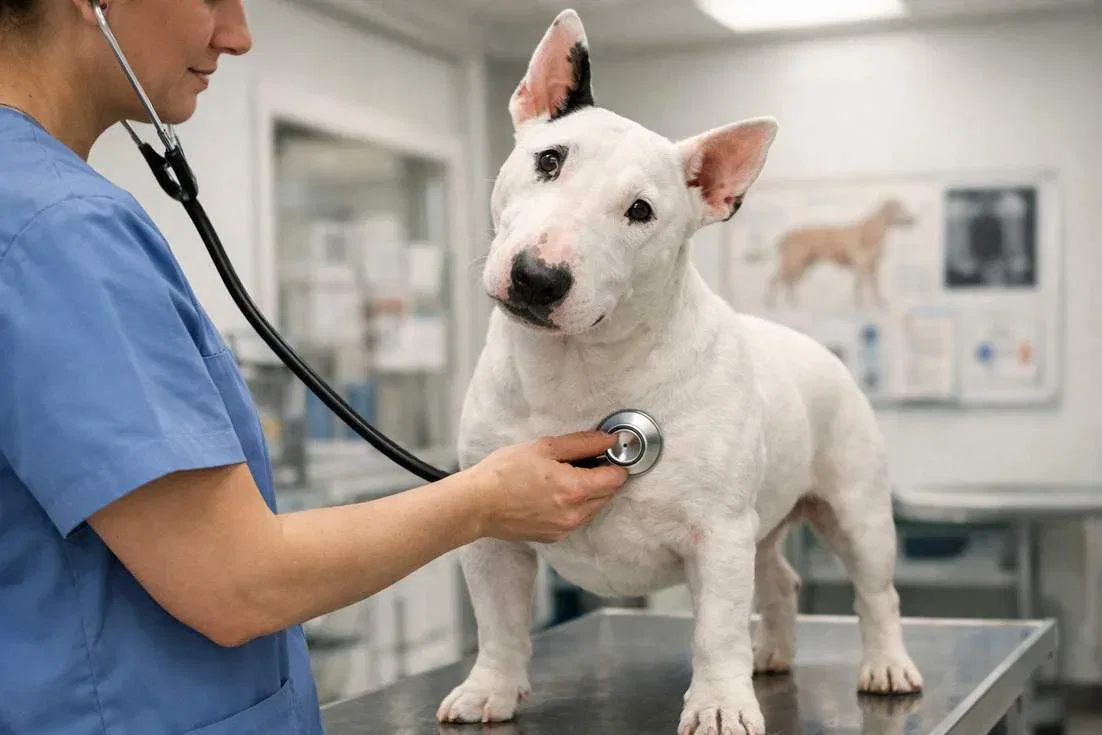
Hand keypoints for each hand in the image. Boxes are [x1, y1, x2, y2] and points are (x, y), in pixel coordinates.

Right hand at [468, 432, 628, 542]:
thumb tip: (608, 440)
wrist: (476, 504)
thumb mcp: (544, 447)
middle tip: (579, 462)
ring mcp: (565, 528)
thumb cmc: (504, 473)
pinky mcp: (554, 537)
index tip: (603, 453)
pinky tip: (551, 494)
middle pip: (608, 494)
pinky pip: (576, 519)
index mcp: (575, 489)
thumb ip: (582, 443)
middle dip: (601, 477)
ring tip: (561, 478)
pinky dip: (573, 506)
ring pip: (594, 508)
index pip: (617, 478)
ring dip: (588, 493)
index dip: (613, 462)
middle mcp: (575, 514)